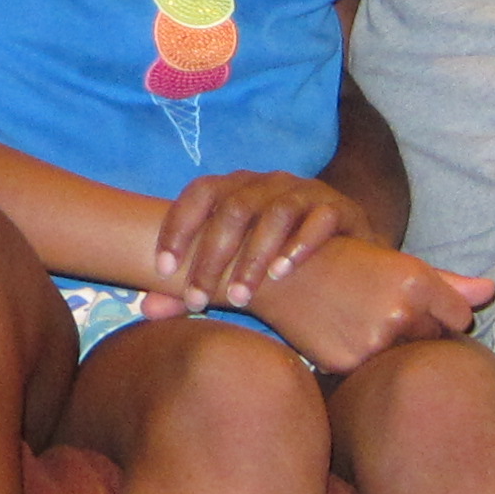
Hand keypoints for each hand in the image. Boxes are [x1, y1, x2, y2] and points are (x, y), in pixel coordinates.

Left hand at [155, 170, 371, 313]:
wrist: (348, 256)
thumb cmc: (275, 260)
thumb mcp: (233, 271)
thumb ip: (195, 286)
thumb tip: (146, 310)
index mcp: (237, 188)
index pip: (200, 192)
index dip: (177, 225)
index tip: (162, 268)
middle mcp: (268, 183)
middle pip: (234, 208)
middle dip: (212, 256)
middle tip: (198, 300)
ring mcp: (305, 192)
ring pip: (276, 213)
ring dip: (253, 256)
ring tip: (239, 297)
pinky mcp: (339, 209)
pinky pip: (320, 219)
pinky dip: (300, 245)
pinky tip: (282, 274)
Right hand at [249, 234, 494, 376]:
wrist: (280, 273)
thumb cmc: (344, 263)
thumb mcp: (394, 263)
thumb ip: (447, 283)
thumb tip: (492, 290)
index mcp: (416, 281)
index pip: (460, 317)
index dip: (441, 314)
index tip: (415, 305)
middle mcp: (400, 312)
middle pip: (435, 341)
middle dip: (418, 334)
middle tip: (383, 314)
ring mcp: (373, 342)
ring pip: (405, 360)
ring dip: (394, 352)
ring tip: (362, 324)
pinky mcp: (347, 365)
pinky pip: (373, 375)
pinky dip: (365, 364)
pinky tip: (344, 339)